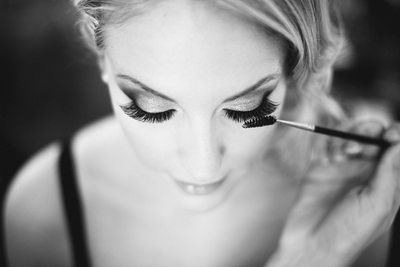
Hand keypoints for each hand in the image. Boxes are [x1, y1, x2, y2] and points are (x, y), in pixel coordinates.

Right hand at [267, 120, 399, 266]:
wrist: (312, 243)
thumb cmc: (348, 233)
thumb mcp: (377, 205)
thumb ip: (390, 173)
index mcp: (386, 181)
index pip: (395, 149)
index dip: (394, 136)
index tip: (388, 136)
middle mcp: (364, 172)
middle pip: (371, 136)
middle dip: (366, 133)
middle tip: (358, 147)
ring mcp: (341, 168)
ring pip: (347, 135)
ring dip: (345, 137)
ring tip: (340, 154)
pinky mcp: (319, 167)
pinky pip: (323, 144)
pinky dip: (325, 141)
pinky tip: (327, 156)